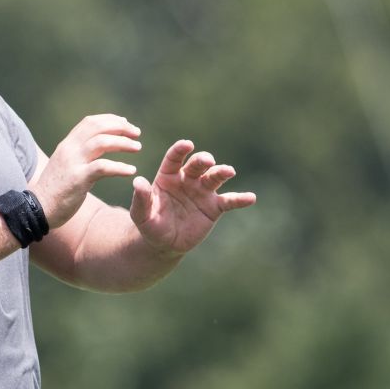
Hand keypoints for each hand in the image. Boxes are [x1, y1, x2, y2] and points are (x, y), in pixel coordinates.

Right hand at [32, 114, 142, 227]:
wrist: (37, 210)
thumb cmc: (55, 189)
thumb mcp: (66, 165)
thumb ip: (79, 153)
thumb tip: (98, 144)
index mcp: (67, 145)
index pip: (90, 122)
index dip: (110, 120)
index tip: (126, 123)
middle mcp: (69, 149)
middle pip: (97, 127)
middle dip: (120, 127)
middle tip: (137, 133)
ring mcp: (73, 163)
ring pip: (101, 142)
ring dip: (123, 143)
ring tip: (138, 147)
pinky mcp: (77, 179)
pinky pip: (102, 167)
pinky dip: (119, 167)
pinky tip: (131, 170)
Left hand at [130, 139, 256, 254]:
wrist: (165, 244)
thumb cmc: (151, 225)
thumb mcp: (141, 215)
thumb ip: (141, 198)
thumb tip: (138, 181)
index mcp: (169, 176)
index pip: (175, 158)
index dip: (180, 150)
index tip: (187, 144)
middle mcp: (188, 179)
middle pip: (197, 165)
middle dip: (203, 160)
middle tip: (207, 160)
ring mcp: (203, 192)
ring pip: (215, 178)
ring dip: (222, 172)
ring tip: (229, 171)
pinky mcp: (214, 207)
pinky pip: (229, 201)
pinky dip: (240, 199)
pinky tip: (250, 198)